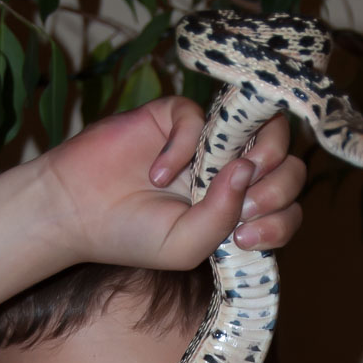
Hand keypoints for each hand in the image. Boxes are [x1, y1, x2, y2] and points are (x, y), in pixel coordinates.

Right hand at [42, 98, 304, 270]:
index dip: (281, 217)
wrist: (75, 211)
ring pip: (261, 129)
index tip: (247, 237)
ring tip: (216, 180)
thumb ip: (222, 216)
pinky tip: (159, 173)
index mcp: (239, 210)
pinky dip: (185, 144)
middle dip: (275, 187)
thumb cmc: (131, 236)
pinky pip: (203, 116)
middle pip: (287, 165)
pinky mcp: (178, 118)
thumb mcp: (186, 246)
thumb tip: (249, 167)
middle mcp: (231, 175)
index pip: (287, 206)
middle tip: (241, 209)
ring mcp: (210, 144)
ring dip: (253, 153)